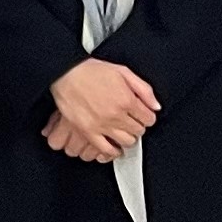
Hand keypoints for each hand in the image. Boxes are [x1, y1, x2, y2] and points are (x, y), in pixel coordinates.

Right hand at [47, 57, 161, 160]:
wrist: (66, 73)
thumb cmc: (90, 71)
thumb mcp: (122, 71)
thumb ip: (143, 89)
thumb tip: (155, 105)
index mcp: (127, 100)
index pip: (149, 118)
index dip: (147, 116)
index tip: (142, 114)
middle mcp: (116, 115)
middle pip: (139, 130)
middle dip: (138, 125)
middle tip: (131, 120)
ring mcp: (102, 125)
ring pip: (127, 141)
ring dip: (128, 137)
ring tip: (122, 130)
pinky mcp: (88, 132)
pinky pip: (106, 149)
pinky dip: (113, 150)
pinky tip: (114, 145)